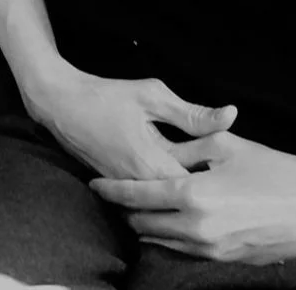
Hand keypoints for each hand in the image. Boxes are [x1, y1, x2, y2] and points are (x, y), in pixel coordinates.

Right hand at [17, 65, 238, 180]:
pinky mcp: (118, 186)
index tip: (236, 166)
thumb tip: (231, 116)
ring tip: (209, 175)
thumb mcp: (152, 96)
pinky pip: (150, 194)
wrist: (59, 104)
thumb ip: (192, 113)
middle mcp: (140, 185)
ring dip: (187, 189)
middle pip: (185, 198)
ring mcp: (127, 189)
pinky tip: (180, 171)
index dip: (221, 179)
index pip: (199, 187)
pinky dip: (166, 186)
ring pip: (167, 199)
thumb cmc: (105, 96)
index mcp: (153, 164)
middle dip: (207, 186)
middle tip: (227, 172)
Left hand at [93, 132, 295, 263]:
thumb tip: (162, 148)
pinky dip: (171, 237)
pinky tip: (171, 222)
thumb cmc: (276, 169)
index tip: (95, 183)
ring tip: (140, 208)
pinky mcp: (225, 260)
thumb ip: (187, 145)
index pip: (135, 196)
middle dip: (126, 210)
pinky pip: (184, 251)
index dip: (111, 190)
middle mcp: (196, 227)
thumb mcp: (227, 146)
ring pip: (160, 241)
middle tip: (117, 195)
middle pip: (142, 223)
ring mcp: (210, 248)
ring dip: (147, 225)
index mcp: (192, 194)